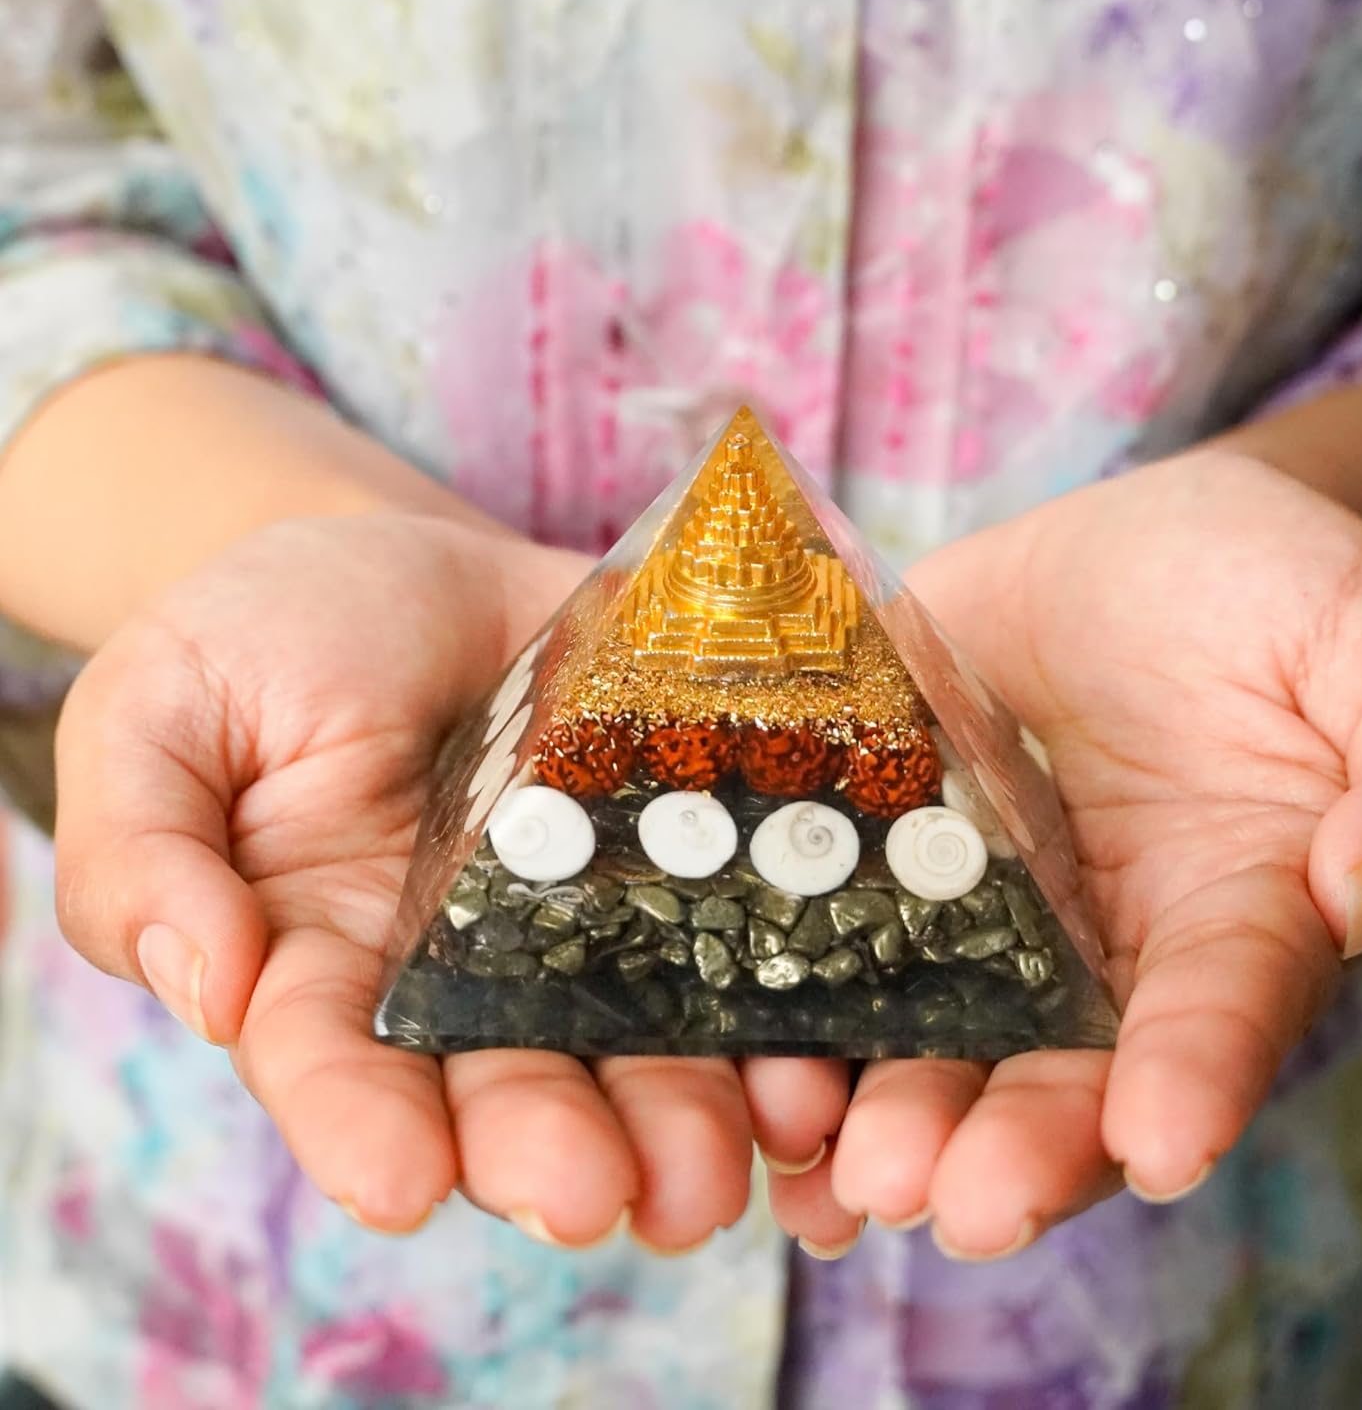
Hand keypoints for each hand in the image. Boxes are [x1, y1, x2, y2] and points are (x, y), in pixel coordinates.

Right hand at [53, 514, 847, 1249]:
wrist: (402, 560)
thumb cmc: (257, 640)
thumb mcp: (157, 719)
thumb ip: (147, 855)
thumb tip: (209, 985)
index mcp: (329, 969)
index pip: (338, 1073)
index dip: (364, 1133)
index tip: (400, 1182)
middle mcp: (472, 973)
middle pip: (516, 1080)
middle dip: (562, 1147)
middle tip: (605, 1197)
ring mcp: (590, 911)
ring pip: (646, 1034)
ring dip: (694, 1108)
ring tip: (737, 1151)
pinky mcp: (678, 840)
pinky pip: (740, 925)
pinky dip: (785, 991)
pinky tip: (818, 1044)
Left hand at [765, 449, 1361, 1258]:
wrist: (1155, 544)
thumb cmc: (1292, 593)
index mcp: (1240, 910)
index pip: (1228, 1006)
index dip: (1197, 1073)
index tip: (1161, 1142)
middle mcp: (1105, 941)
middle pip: (1064, 1067)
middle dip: (1014, 1143)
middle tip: (954, 1203)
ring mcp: (988, 900)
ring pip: (942, 1031)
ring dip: (892, 1112)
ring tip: (844, 1176)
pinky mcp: (890, 836)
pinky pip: (840, 932)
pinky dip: (797, 1011)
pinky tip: (755, 1083)